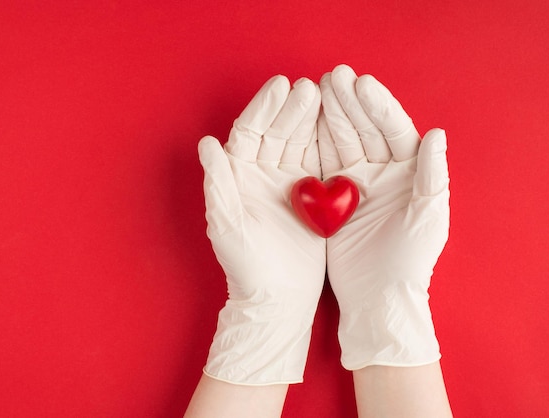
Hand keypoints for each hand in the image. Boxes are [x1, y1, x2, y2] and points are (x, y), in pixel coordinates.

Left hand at [198, 75, 325, 383]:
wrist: (278, 298)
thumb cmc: (246, 266)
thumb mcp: (228, 225)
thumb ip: (218, 184)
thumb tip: (206, 143)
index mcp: (238, 175)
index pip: (249, 132)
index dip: (263, 108)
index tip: (281, 85)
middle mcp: (261, 173)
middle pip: (277, 131)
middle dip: (292, 109)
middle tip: (310, 87)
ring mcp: (288, 182)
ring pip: (300, 141)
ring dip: (312, 119)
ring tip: (328, 95)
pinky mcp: (313, 195)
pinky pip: (321, 161)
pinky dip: (329, 142)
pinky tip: (341, 123)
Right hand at [319, 65, 449, 368]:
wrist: (377, 297)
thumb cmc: (408, 262)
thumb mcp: (427, 219)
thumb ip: (432, 176)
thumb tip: (436, 134)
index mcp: (408, 172)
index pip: (393, 131)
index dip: (378, 106)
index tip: (360, 84)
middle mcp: (381, 172)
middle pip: (364, 129)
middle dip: (348, 102)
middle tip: (332, 76)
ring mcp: (354, 183)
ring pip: (340, 141)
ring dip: (329, 116)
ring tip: (314, 89)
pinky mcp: (331, 197)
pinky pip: (321, 163)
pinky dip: (312, 142)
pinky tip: (303, 122)